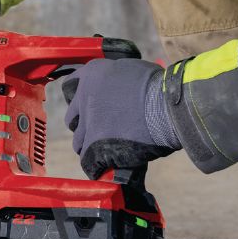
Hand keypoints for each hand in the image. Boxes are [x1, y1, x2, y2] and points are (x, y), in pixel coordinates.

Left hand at [61, 58, 180, 178]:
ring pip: (79, 141)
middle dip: (84, 125)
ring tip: (109, 151)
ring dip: (91, 146)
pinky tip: (108, 167)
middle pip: (72, 117)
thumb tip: (116, 89)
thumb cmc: (159, 88)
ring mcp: (88, 122)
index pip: (70, 87)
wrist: (167, 107)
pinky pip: (88, 162)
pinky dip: (97, 166)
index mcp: (92, 74)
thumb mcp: (131, 71)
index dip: (79, 99)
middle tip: (101, 130)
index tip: (87, 106)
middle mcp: (84, 97)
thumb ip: (115, 80)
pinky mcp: (94, 145)